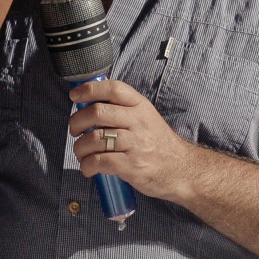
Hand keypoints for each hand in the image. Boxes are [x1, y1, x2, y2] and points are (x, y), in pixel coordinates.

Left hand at [69, 78, 195, 199]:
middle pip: (97, 112)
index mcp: (140, 107)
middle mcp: (138, 122)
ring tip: (81, 153)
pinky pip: (99, 161)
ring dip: (79, 147)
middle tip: (75, 130)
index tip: (75, 96)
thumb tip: (90, 108)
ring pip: (95, 138)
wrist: (183, 170)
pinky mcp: (131, 166)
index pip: (113, 89)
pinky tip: (88, 168)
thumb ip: (124, 110)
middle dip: (77, 122)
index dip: (89, 89)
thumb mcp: (147, 118)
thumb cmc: (159, 144)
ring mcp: (135, 144)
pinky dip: (87, 165)